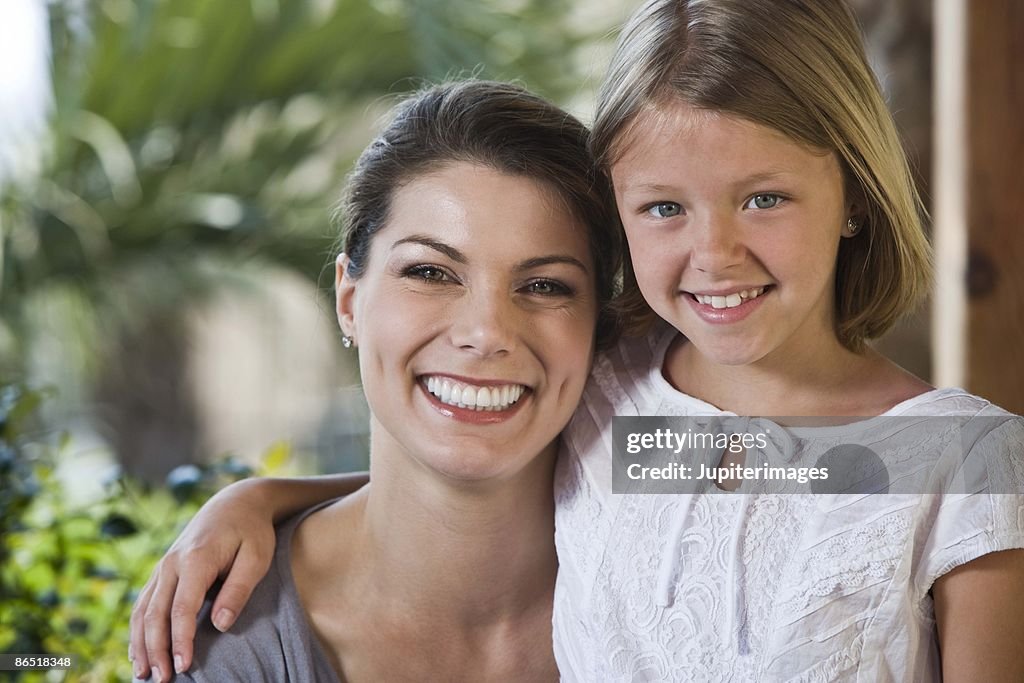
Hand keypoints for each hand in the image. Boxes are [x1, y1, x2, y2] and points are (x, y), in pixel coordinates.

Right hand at [129, 478, 275, 681]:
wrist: (236, 502)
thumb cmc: (252, 531)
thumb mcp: (256, 557)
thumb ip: (238, 590)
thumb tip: (220, 626)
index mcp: (196, 559)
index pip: (182, 608)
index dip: (181, 640)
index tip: (185, 666)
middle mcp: (172, 563)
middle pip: (156, 614)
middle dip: (156, 650)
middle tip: (162, 680)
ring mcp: (163, 566)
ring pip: (143, 610)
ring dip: (141, 644)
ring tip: (144, 675)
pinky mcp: (163, 570)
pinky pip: (144, 603)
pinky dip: (138, 629)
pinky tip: (139, 652)